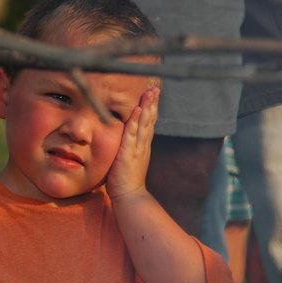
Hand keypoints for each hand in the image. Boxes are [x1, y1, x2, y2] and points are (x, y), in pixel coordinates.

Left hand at [106, 86, 159, 202]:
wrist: (129, 195)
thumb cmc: (126, 178)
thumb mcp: (129, 158)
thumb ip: (129, 146)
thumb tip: (126, 136)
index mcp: (143, 144)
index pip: (148, 122)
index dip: (151, 107)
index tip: (153, 93)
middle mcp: (143, 144)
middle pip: (150, 119)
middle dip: (153, 103)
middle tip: (155, 88)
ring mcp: (137, 148)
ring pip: (144, 124)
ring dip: (147, 108)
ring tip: (150, 93)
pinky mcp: (128, 153)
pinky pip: (132, 135)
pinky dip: (135, 122)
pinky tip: (137, 111)